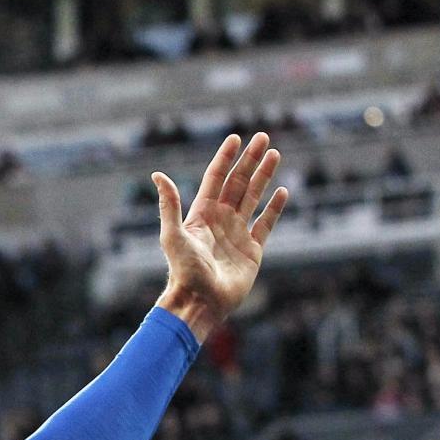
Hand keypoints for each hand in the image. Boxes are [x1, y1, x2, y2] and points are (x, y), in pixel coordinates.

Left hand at [152, 132, 288, 341]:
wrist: (199, 302)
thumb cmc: (183, 271)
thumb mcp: (173, 235)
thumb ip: (169, 205)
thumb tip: (157, 174)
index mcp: (202, 213)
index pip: (216, 178)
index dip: (226, 158)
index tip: (235, 138)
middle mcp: (220, 220)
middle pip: (238, 182)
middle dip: (250, 160)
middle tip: (263, 137)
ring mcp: (237, 233)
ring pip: (253, 197)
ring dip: (264, 176)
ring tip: (274, 154)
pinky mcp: (252, 250)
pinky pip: (266, 224)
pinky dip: (274, 208)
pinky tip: (282, 191)